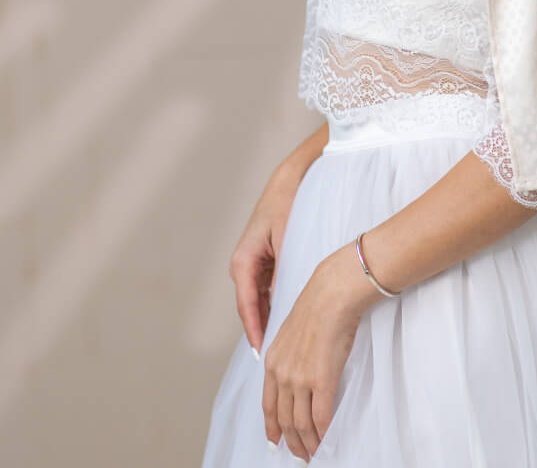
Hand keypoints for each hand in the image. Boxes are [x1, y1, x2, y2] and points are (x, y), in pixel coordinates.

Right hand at [228, 169, 301, 356]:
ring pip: (260, 300)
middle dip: (263, 331)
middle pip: (252, 308)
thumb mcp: (287, 241)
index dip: (256, 332)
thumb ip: (283, 273)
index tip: (263, 354)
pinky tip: (287, 317)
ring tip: (283, 344)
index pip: (247, 307)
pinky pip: (267, 288)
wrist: (292, 177)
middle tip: (276, 357)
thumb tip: (284, 305)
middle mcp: (244, 264)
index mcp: (243, 261)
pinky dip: (275, 302)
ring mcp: (253, 261)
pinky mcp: (264, 258)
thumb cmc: (289, 204)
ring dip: (269, 318)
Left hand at [262, 242, 382, 460]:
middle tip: (302, 454)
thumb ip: (291, 354)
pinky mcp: (322, 380)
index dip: (273, 427)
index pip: (268, 405)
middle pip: (284, 419)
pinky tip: (328, 440)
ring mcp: (300, 378)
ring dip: (309, 442)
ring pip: (301, 423)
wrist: (332, 293)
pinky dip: (324, 433)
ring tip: (316, 453)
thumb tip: (300, 368)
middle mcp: (282, 373)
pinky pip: (321, 417)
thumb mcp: (292, 331)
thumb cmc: (319, 305)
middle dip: (293, 441)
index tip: (276, 441)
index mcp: (272, 361)